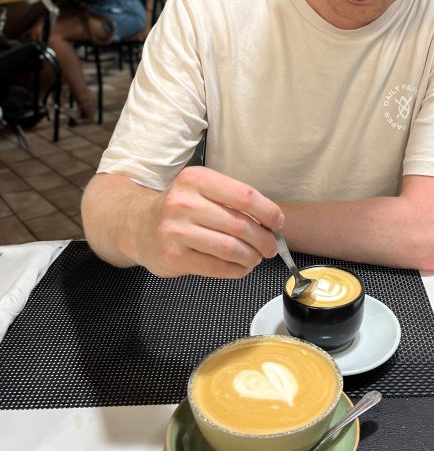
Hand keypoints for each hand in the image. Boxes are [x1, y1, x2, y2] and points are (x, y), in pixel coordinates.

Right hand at [136, 166, 282, 278]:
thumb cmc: (179, 207)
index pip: (244, 196)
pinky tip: (241, 267)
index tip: (278, 223)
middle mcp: (184, 203)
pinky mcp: (173, 257)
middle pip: (240, 225)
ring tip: (255, 258)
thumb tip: (270, 222)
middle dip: (263, 240)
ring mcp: (176, 232)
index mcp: (197, 180)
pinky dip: (236, 270)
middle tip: (270, 247)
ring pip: (230, 249)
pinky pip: (216, 267)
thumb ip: (232, 201)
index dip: (268, 212)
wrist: (137, 224)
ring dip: (251, 257)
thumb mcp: (202, 190)